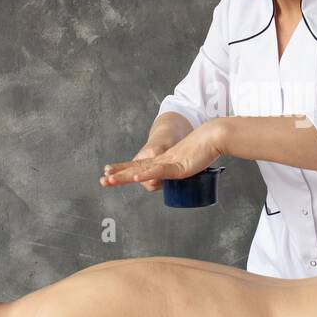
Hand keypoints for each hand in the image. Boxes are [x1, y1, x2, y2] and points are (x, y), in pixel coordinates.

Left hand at [101, 119, 225, 187]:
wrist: (213, 136)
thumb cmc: (206, 149)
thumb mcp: (192, 164)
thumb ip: (187, 169)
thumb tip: (187, 175)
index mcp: (163, 161)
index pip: (139, 166)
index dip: (124, 169)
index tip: (110, 173)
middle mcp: (161, 161)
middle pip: (135, 168)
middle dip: (118, 174)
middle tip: (103, 180)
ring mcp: (167, 163)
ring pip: (142, 170)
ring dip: (125, 176)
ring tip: (110, 180)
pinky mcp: (176, 166)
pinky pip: (158, 171)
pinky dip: (146, 175)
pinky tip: (136, 178)